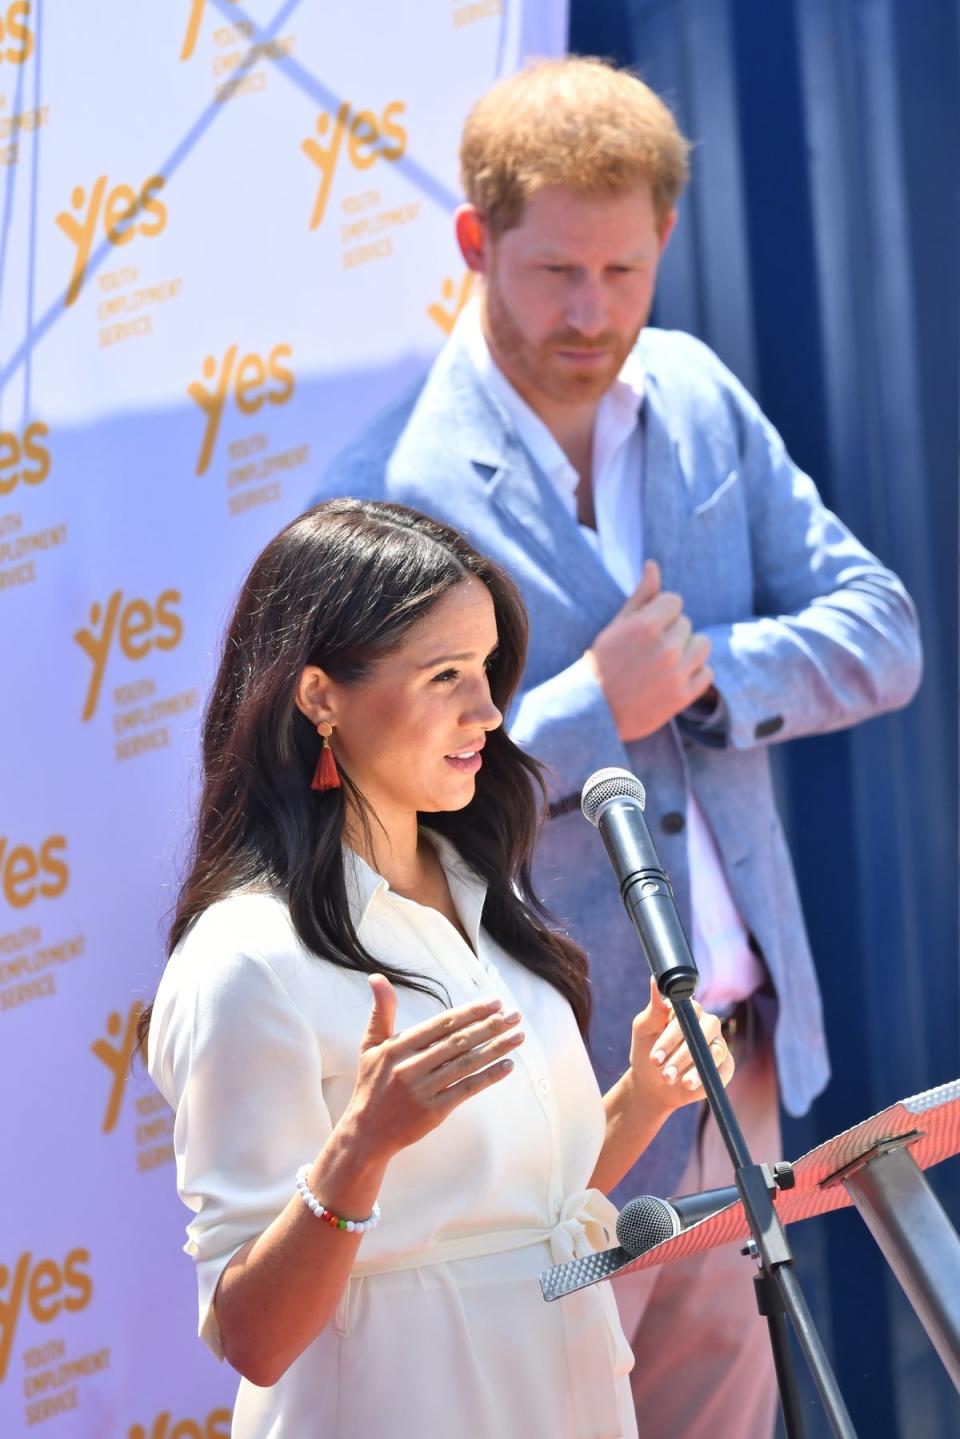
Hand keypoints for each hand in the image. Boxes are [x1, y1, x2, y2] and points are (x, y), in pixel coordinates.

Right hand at [340, 976, 524, 1162]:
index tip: (495, 1003)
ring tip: (518, 1036)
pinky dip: (488, 1077)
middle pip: (459, 1042)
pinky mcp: (433, 1112)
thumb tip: (377, 977)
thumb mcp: (371, 1045)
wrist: (366, 1132)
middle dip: (490, 1026)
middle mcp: (411, 1066)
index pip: (442, 1024)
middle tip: (515, 1015)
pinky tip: (507, 1066)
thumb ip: (381, 1011)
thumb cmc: (372, 1084)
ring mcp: (423, 1090)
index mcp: (399, 1046)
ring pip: (466, 1064)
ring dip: (496, 1049)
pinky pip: (466, 1090)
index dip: (471, 1012)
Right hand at [586, 560, 713, 741]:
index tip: (645, 628)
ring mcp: (676, 674)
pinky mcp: (683, 696)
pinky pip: (707, 672)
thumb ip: (640, 595)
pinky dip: (694, 673)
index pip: (674, 601)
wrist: (593, 711)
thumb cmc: (603, 663)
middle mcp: (665, 648)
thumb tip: (653, 564)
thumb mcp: (616, 625)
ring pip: (703, 645)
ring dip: (688, 649)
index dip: (660, 612)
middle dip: (670, 632)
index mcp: (646, 626)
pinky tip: (673, 678)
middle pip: (686, 623)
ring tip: (665, 661)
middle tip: (647, 651)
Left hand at [628, 977, 733, 1116]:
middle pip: (702, 1033)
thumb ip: (654, 1009)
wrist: (652, 1084)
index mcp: (688, 1010)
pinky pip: (722, 1070)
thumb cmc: (647, 1051)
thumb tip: (655, 980)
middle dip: (681, 1055)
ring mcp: (718, 1044)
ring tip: (671, 1081)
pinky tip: (689, 1086)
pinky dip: (705, 1079)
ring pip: (713, 1053)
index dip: (671, 1036)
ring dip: (692, 1069)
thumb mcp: (644, 1030)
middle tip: (662, 1071)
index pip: (686, 1014)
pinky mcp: (725, 1065)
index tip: (655, 1056)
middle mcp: (706, 1023)